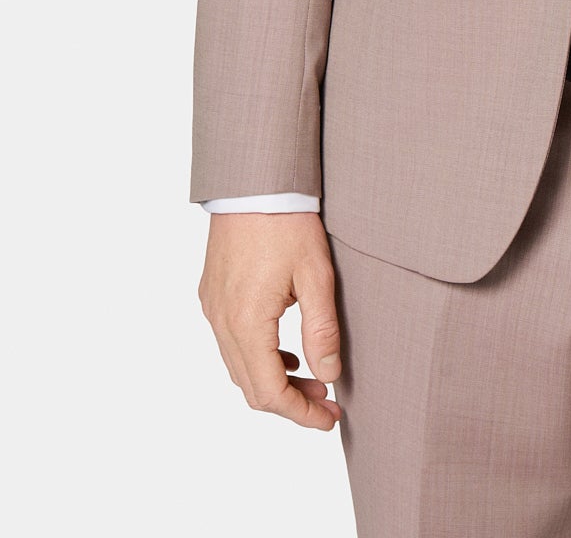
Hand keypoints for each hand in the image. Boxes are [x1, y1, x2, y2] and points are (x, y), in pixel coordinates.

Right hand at [198, 211, 343, 426]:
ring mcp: (212, 308)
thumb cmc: (287, 222)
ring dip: (274, 381)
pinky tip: (285, 353)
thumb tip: (329, 375)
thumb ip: (322, 330)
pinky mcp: (212, 294)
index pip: (269, 392)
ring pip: (239, 367)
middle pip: (251, 387)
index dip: (300, 414)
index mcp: (246, 322)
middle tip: (328, 403)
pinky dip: (257, 358)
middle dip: (290, 402)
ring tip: (313, 379)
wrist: (253, 180)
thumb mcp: (316, 275)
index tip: (329, 419)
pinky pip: (230, 343)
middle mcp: (221, 321)